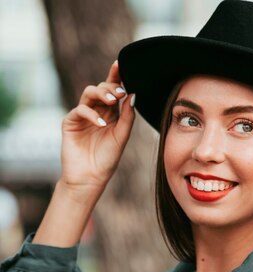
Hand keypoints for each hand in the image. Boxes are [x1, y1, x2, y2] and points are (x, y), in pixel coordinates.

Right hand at [60, 60, 135, 191]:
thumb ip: (128, 116)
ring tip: (112, 101)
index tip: (122, 64)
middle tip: (120, 93)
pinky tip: (102, 123)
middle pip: (101, 88)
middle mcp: (96, 111)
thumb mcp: (122, 136)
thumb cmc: (108, 158)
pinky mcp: (70, 122)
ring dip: (101, 93)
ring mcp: (82, 115)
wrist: (91, 177)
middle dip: (111, 86)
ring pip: (89, 93)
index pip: (113, 90)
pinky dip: (92, 114)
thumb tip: (133, 94)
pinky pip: (80, 110)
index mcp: (111, 113)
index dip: (116, 76)